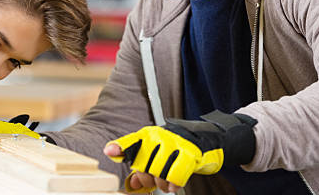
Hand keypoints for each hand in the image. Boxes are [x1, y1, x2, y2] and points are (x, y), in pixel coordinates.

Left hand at [105, 110, 256, 189]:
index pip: (132, 142)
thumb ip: (143, 166)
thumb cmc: (178, 148)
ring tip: (167, 182)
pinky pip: (175, 176)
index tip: (110, 151)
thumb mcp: (158, 153)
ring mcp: (175, 143)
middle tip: (156, 180)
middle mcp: (160, 136)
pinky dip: (173, 185)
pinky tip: (174, 185)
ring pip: (159, 172)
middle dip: (148, 178)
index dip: (120, 147)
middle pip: (144, 165)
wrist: (208, 139)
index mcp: (149, 134)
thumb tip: (133, 184)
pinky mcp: (190, 153)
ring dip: (162, 183)